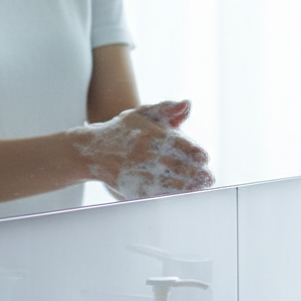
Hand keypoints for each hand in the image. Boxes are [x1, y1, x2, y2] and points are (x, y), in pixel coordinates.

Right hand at [68, 99, 214, 198]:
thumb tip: (187, 103)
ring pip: (166, 183)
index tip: (204, 158)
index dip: (194, 152)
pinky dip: (168, 197)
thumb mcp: (144, 113)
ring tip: (200, 188)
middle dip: (194, 174)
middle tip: (209, 178)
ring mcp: (137, 173)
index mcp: (151, 136)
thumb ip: (167, 108)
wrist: (92, 151)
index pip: (178, 145)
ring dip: (186, 188)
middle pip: (175, 166)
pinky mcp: (131, 188)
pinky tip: (180, 196)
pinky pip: (152, 195)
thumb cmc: (124, 130)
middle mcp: (144, 155)